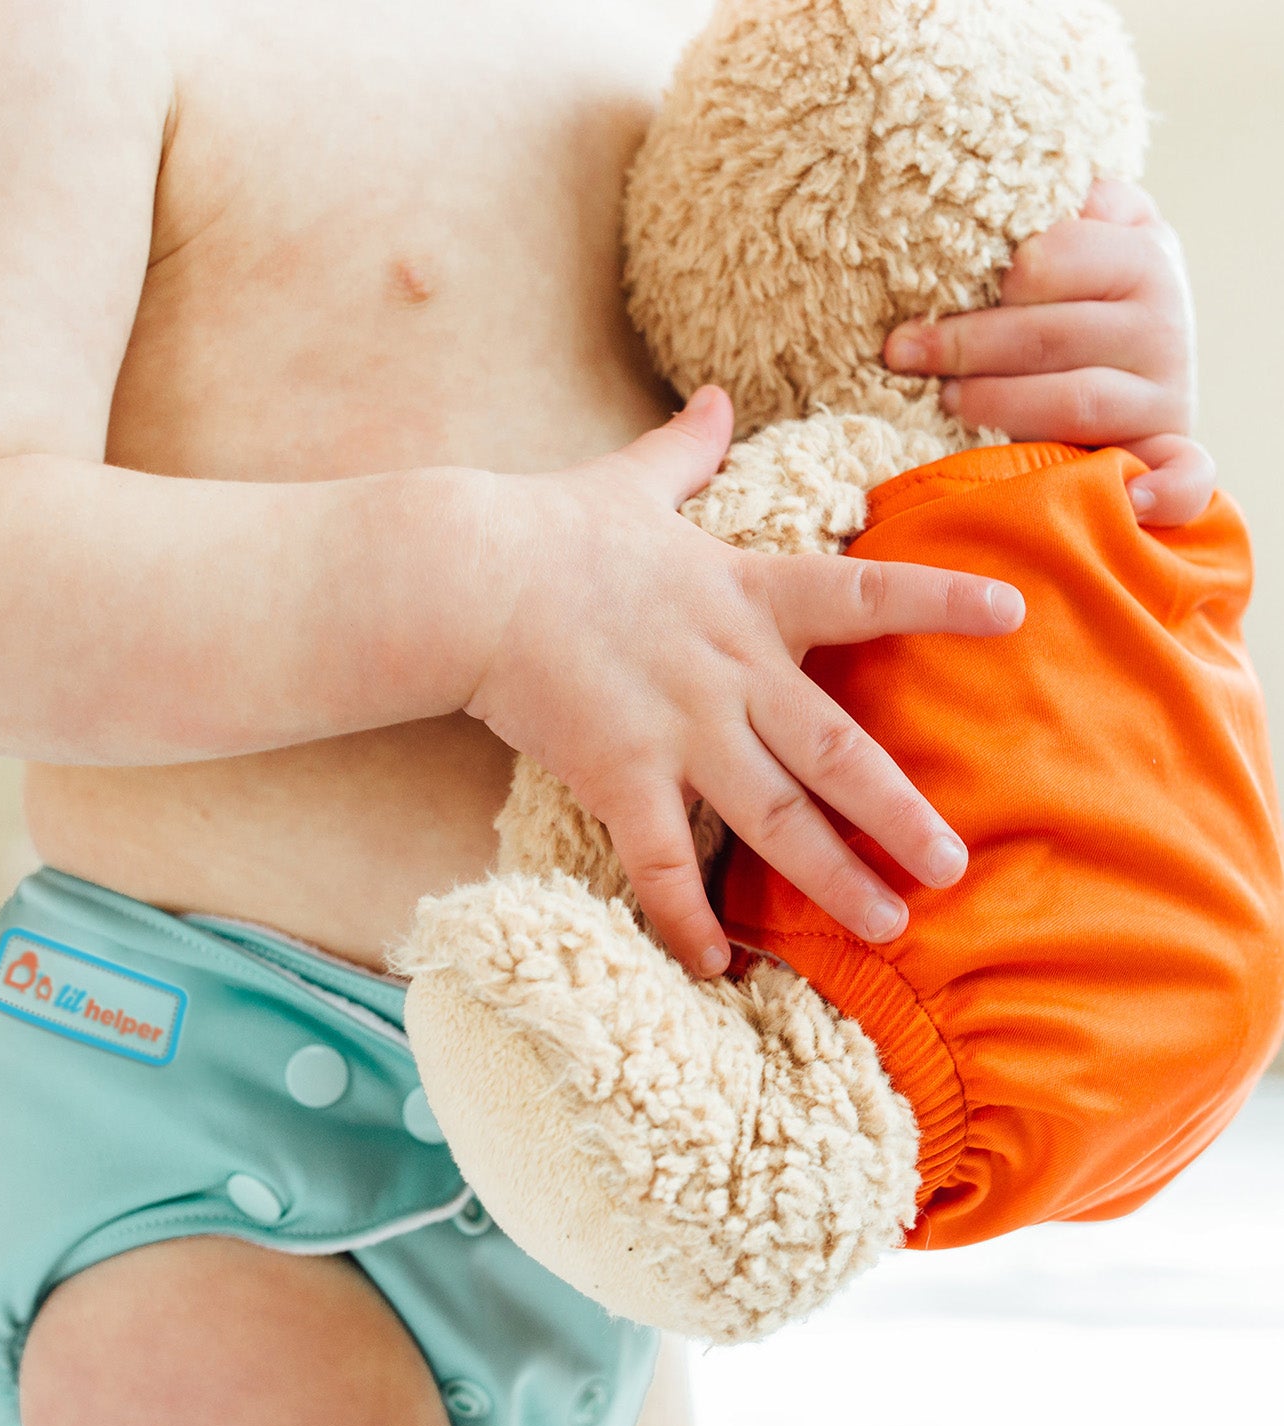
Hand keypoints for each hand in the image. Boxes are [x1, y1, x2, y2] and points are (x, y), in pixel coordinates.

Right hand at [467, 387, 1024, 979]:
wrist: (470, 579)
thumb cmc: (552, 531)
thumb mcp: (633, 481)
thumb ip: (688, 447)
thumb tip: (716, 396)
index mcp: (747, 595)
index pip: (867, 595)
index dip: (943, 603)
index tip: (1015, 615)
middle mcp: (732, 672)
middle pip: (839, 752)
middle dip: (900, 815)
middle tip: (953, 869)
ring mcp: (680, 730)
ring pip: (775, 820)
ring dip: (833, 878)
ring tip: (887, 926)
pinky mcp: (620, 774)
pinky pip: (664, 861)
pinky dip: (689, 917)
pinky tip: (717, 968)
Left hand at [884, 181, 1214, 525]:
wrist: (1146, 376)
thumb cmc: (1088, 306)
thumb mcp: (1091, 243)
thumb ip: (1069, 215)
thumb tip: (1036, 188)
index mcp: (1140, 257)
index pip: (1051, 259)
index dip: (983, 280)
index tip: (919, 296)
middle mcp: (1162, 324)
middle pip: (1048, 334)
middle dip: (964, 345)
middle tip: (901, 352)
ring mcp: (1167, 393)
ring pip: (1077, 401)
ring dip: (1002, 405)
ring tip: (946, 402)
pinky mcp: (1168, 451)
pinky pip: (1185, 476)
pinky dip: (1164, 491)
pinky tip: (1128, 500)